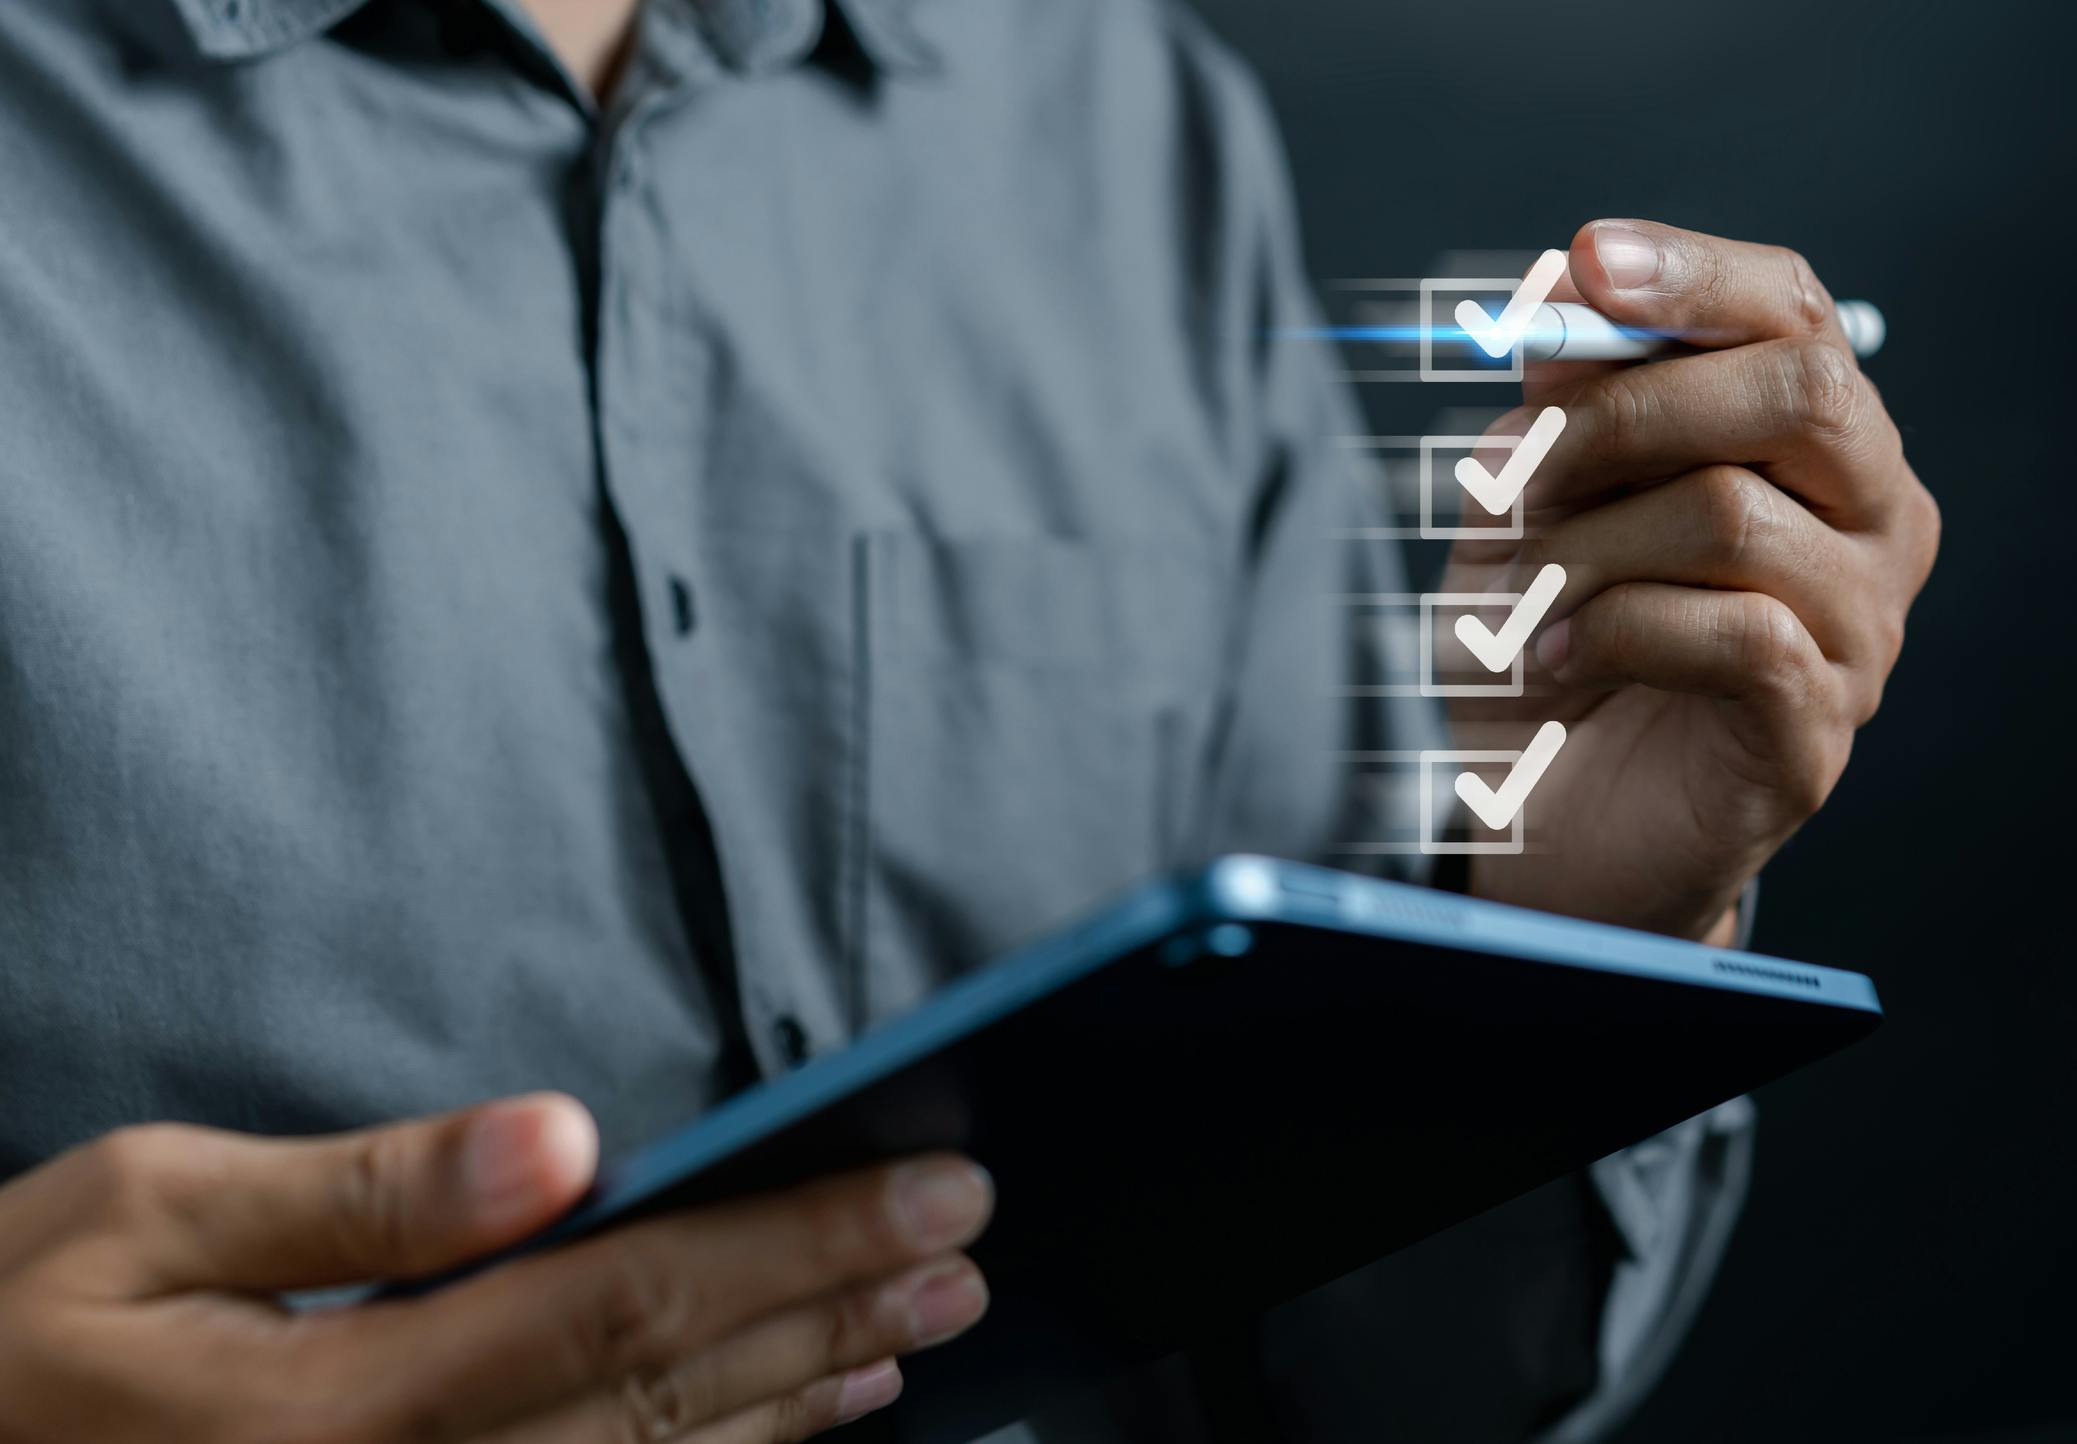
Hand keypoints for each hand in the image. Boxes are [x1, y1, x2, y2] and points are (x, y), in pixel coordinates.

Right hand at [0, 1094, 992, 1441]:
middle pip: (675, 1397)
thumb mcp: (136, 1220)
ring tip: (916, 1335)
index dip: (800, 1246)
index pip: (634, 1300)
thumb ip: (360, 1193)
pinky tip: (792, 1433)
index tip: (929, 1192)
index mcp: (351, 1400)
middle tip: (965, 1251)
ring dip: (804, 1403)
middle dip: (839, 1316)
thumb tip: (557, 1142)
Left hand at [1443, 219, 1939, 939]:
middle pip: (1797, 390)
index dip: (1693, 275)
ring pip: (1735, 514)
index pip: (1794, 311)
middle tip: (1519, 474)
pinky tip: (1552, 660)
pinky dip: (1609, 632)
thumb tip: (1570, 281)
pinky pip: (1732, 631)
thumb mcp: (1532, 501)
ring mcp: (1860, 627)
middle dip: (1626, 412)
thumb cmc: (1546, 642)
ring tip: (1522, 598)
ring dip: (1587, 548)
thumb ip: (1564, 397)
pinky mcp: (1817, 728)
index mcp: (1812, 442)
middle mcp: (1870, 520)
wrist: (1538, 821)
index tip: (1587, 265)